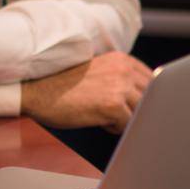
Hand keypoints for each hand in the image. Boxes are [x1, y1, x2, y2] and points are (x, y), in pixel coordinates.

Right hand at [19, 52, 152, 133]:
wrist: (36, 92)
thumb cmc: (64, 87)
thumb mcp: (99, 73)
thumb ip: (122, 79)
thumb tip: (145, 99)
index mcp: (121, 59)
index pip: (153, 82)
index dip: (144, 98)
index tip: (131, 105)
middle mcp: (123, 69)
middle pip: (152, 98)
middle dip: (137, 109)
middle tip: (113, 113)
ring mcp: (120, 85)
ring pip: (142, 112)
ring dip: (125, 119)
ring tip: (102, 115)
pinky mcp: (113, 104)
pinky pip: (128, 125)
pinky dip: (114, 128)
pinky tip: (97, 120)